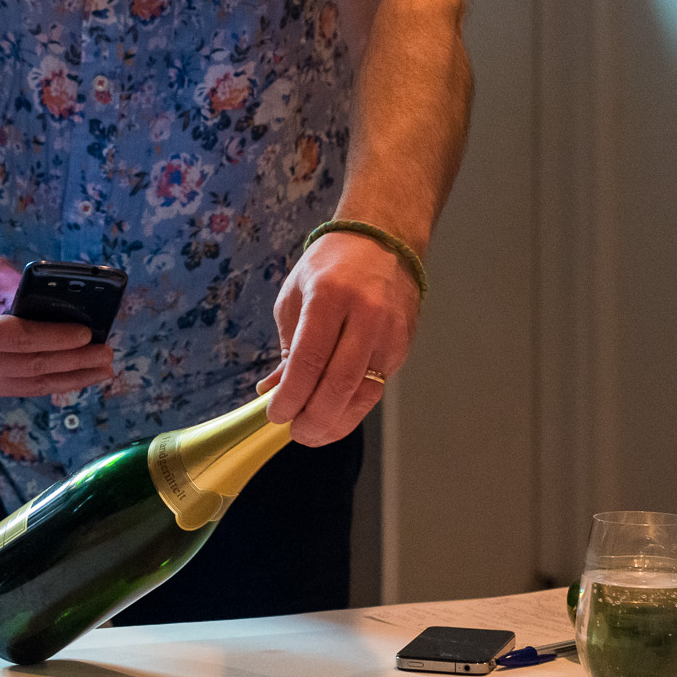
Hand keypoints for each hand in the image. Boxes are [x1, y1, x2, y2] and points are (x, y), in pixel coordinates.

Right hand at [0, 256, 114, 398]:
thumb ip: (21, 285)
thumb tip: (62, 300)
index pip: (22, 339)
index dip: (57, 338)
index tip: (86, 333)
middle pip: (34, 366)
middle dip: (76, 361)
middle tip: (106, 354)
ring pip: (33, 384)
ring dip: (72, 378)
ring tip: (101, 370)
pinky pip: (24, 387)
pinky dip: (53, 382)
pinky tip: (77, 376)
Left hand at [259, 230, 420, 444]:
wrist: (381, 241)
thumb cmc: (327, 268)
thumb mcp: (295, 297)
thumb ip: (288, 347)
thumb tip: (273, 390)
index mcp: (329, 297)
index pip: (309, 360)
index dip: (291, 396)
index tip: (275, 414)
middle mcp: (365, 316)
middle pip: (340, 384)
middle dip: (314, 418)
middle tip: (294, 433)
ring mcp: (389, 333)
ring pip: (364, 394)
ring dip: (336, 423)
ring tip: (312, 435)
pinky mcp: (403, 347)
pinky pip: (376, 387)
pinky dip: (353, 408)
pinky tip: (333, 417)